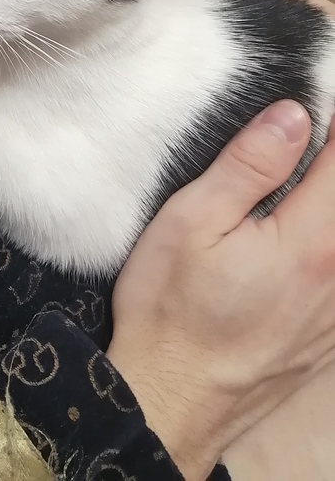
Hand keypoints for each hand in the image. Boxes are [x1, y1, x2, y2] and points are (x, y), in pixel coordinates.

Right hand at [107, 101, 334, 480]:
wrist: (171, 401)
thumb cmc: (169, 309)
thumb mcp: (192, 223)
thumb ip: (247, 166)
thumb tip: (294, 114)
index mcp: (311, 241)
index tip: (320, 88)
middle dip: (334, 153)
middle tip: (312, 120)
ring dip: (330, 195)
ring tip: (304, 166)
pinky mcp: (330, 332)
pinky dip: (329, 231)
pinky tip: (300, 222)